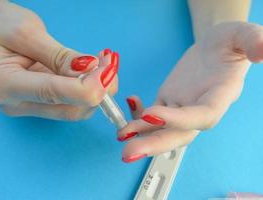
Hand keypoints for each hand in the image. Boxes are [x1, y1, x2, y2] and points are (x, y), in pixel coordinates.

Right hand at [0, 2, 117, 119]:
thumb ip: (59, 56)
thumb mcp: (28, 32)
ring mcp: (28, 107)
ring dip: (97, 90)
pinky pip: (72, 103)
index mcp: (0, 84)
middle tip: (111, 64)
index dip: (85, 87)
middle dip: (97, 90)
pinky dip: (89, 89)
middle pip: (68, 109)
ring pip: (74, 110)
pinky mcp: (42, 105)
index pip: (51, 93)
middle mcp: (13, 104)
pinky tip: (96, 71)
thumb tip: (91, 71)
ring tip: (105, 63)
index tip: (108, 72)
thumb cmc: (3, 26)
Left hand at [118, 22, 262, 162]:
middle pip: (178, 134)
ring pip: (162, 130)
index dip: (178, 119)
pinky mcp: (168, 101)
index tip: (152, 114)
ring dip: (141, 136)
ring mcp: (182, 108)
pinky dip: (138, 116)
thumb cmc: (229, 41)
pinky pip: (152, 116)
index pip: (201, 116)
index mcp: (220, 97)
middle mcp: (199, 109)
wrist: (214, 46)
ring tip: (121, 136)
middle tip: (128, 152)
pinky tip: (129, 105)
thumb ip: (252, 41)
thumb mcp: (242, 35)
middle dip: (154, 144)